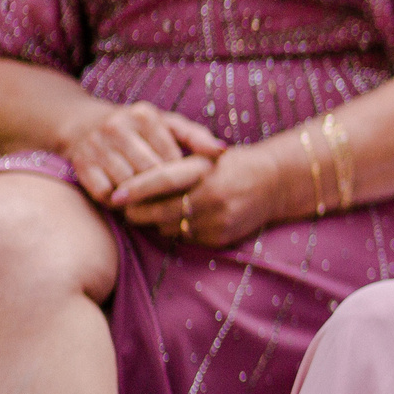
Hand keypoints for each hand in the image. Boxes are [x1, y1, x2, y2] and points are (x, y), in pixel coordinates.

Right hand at [60, 101, 225, 206]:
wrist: (83, 124)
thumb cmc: (138, 128)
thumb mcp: (167, 124)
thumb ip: (196, 137)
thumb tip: (222, 152)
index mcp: (144, 115)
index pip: (171, 156)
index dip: (181, 176)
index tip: (188, 185)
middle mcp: (118, 128)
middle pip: (150, 172)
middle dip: (163, 190)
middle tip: (174, 201)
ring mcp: (96, 146)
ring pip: (128, 185)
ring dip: (141, 198)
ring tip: (153, 202)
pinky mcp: (81, 165)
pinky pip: (105, 194)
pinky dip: (118, 202)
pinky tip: (127, 200)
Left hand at [117, 142, 293, 248]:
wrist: (277, 182)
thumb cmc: (233, 164)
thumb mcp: (207, 156)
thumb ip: (175, 166)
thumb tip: (134, 180)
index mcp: (206, 170)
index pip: (163, 179)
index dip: (137, 188)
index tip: (116, 194)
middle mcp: (212, 196)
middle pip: (161, 210)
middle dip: (138, 212)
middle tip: (125, 208)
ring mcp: (217, 219)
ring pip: (169, 227)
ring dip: (157, 221)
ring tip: (151, 212)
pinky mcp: (221, 237)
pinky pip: (186, 238)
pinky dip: (177, 229)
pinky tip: (179, 219)